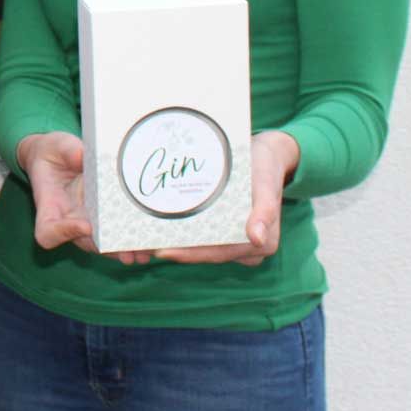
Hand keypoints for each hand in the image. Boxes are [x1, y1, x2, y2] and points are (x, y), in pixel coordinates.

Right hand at [16, 131, 151, 264]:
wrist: (56, 156)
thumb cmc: (52, 152)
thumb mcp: (55, 145)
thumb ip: (67, 150)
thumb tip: (82, 156)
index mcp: (49, 206)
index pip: (48, 232)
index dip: (65, 233)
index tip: (85, 226)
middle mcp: (68, 219)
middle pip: (83, 243)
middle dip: (106, 249)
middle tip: (127, 254)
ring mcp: (86, 221)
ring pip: (102, 243)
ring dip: (122, 250)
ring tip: (143, 253)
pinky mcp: (103, 217)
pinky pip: (114, 232)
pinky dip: (130, 237)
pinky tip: (149, 241)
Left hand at [152, 131, 299, 266]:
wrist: (267, 156)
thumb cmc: (265, 168)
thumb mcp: (266, 182)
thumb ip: (266, 210)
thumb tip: (257, 238)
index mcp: (263, 242)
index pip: (220, 252)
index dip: (191, 254)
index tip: (164, 251)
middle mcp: (250, 248)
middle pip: (207, 254)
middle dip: (176, 252)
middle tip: (143, 248)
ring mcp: (237, 243)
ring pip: (202, 249)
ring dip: (175, 247)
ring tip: (144, 243)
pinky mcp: (226, 233)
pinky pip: (202, 239)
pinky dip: (181, 237)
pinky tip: (156, 233)